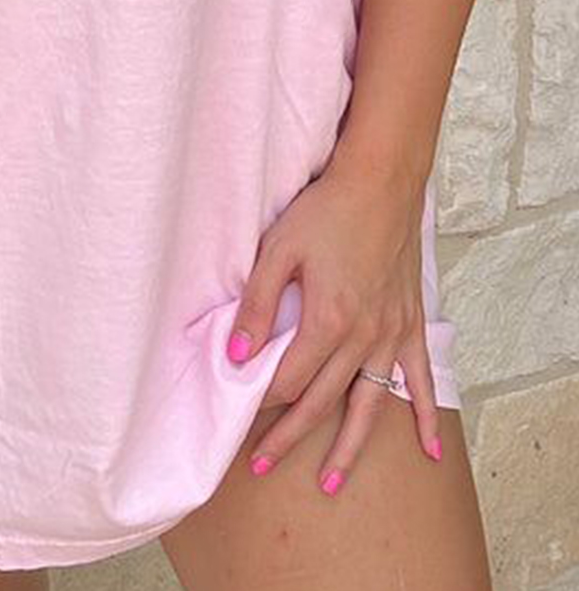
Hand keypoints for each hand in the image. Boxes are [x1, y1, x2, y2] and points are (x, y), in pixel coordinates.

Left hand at [227, 155, 441, 494]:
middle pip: (321, 401)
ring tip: (330, 483)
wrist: (380, 181)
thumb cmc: (326, 210)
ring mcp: (392, 334)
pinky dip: (425, 416)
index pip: (288, 379)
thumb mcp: (278, 250)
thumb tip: (236, 354)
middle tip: (260, 466)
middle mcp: (364, 337)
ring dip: (348, 446)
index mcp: (328, 320)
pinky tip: (429, 452)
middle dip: (288, 437)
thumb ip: (257, 304)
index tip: (237, 418)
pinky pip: (421, 380)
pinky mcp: (410, 324)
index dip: (260, 401)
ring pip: (368, 404)